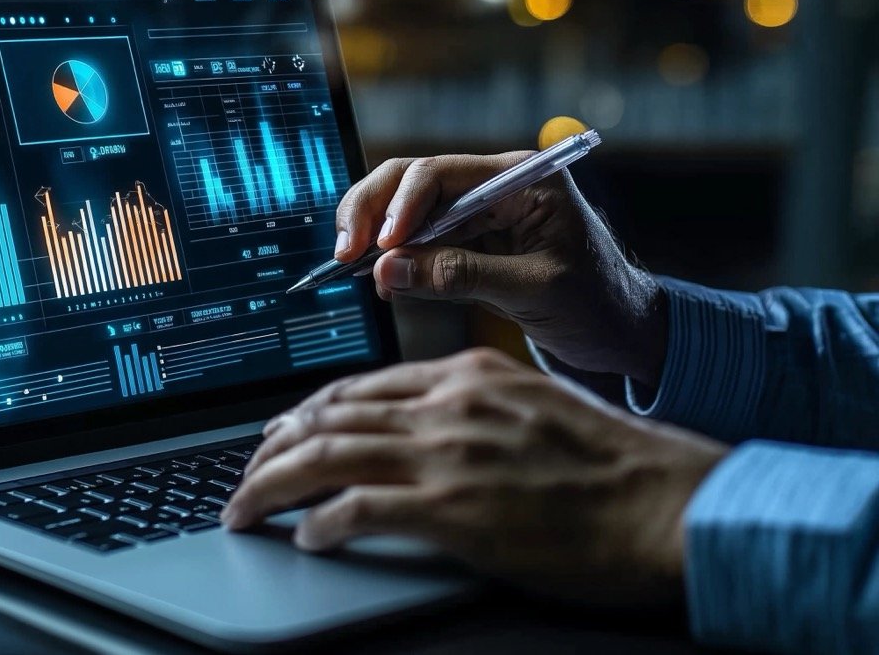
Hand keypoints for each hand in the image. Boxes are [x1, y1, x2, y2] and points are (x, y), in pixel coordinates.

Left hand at [222, 349, 728, 605]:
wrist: (666, 503)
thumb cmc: (614, 465)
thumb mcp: (535, 407)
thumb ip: (474, 408)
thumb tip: (427, 432)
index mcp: (466, 374)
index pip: (360, 386)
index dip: (309, 410)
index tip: (282, 431)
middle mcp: (446, 405)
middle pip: (328, 415)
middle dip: (273, 446)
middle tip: (245, 472)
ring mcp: (445, 454)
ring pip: (325, 455)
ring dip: (272, 484)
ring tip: (245, 506)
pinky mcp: (451, 509)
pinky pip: (358, 508)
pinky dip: (321, 521)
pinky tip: (307, 536)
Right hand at [335, 153, 665, 386]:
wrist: (625, 333)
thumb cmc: (598, 305)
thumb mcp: (531, 291)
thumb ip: (460, 276)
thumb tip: (390, 270)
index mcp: (522, 179)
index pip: (440, 174)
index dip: (400, 207)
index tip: (380, 247)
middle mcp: (495, 186)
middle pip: (411, 180)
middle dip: (372, 213)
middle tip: (343, 253)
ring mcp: (480, 213)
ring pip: (406, 208)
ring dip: (373, 234)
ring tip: (349, 267)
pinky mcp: (470, 242)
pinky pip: (418, 240)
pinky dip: (392, 257)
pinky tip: (376, 277)